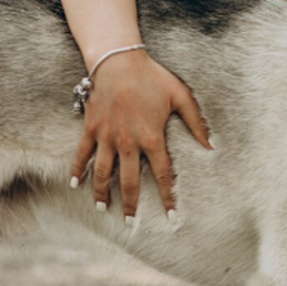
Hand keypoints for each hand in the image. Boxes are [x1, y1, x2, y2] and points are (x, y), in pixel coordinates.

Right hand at [70, 50, 212, 220]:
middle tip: (132, 224)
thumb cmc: (153, 77)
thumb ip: (197, 122)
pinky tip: (75, 184)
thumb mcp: (181, 96)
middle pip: (130, 181)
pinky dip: (77, 170)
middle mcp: (128, 142)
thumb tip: (211, 146)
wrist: (119, 61)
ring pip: (103, 173)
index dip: (167, 197)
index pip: (163, 175)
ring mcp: (107, 137)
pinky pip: (81, 154)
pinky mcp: (91, 129)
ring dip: (102, 193)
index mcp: (152, 138)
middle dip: (131, 205)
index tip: (170, 216)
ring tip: (103, 209)